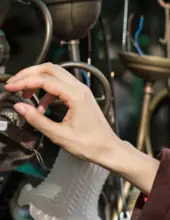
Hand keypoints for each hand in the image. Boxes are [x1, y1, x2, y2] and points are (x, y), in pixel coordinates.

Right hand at [5, 63, 119, 166]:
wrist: (109, 150)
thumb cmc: (91, 145)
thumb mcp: (60, 135)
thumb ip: (37, 120)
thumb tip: (20, 107)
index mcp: (76, 96)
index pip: (44, 79)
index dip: (24, 82)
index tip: (10, 87)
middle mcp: (80, 89)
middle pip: (50, 69)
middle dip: (29, 74)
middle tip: (14, 84)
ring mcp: (83, 92)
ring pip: (56, 75)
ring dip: (38, 81)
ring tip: (26, 95)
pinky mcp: (83, 97)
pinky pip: (62, 86)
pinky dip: (48, 91)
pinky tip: (42, 106)